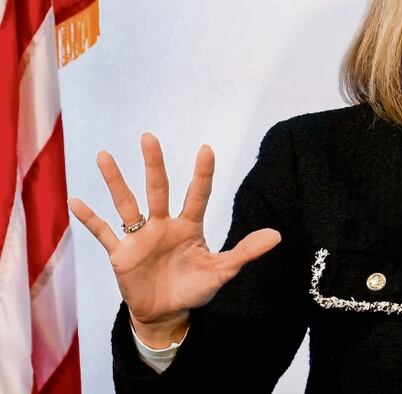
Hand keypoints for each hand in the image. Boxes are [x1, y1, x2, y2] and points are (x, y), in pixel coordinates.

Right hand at [68, 133, 281, 326]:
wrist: (167, 313)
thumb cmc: (195, 288)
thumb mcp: (222, 271)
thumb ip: (245, 251)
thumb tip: (277, 236)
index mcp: (190, 226)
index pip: (197, 195)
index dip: (202, 174)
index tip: (206, 149)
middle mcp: (163, 225)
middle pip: (159, 189)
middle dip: (154, 165)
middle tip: (149, 137)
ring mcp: (140, 238)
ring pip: (127, 204)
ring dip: (116, 181)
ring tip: (105, 156)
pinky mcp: (121, 254)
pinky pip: (104, 233)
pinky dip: (90, 218)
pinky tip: (76, 200)